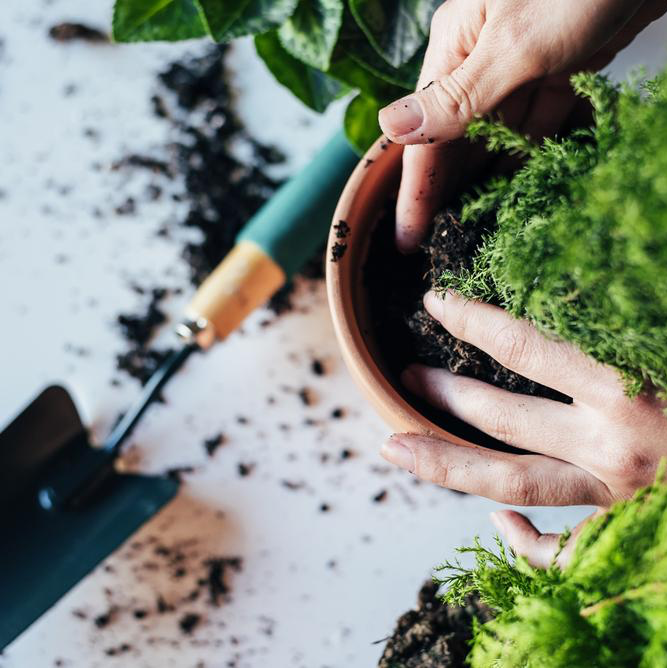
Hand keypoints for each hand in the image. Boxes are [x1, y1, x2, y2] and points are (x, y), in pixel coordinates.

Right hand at [378, 0, 666, 252]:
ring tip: (473, 225)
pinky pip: (535, 122)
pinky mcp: (559, 66)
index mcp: (457, 45)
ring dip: (484, 178)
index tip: (410, 238)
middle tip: (440, 241)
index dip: (415, 191)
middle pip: (455, 139)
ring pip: (494, 135)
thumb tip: (389, 128)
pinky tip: (518, 185)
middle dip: (447, 190)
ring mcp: (521, 63)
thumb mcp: (514, 45)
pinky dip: (527, 153)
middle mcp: (481, 57)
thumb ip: (455, 96)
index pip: (426, 134)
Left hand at [380, 291, 666, 566]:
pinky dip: (527, 546)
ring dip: (445, 462)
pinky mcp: (630, 533)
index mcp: (631, 386)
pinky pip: (565, 552)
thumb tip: (608, 264)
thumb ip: (635, 313)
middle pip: (501, 416)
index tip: (434, 302)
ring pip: (510, 481)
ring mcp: (618, 496)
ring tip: (394, 445)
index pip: (524, 345)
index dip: (471, 319)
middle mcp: (615, 445)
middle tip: (403, 376)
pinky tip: (495, 526)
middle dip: (443, 393)